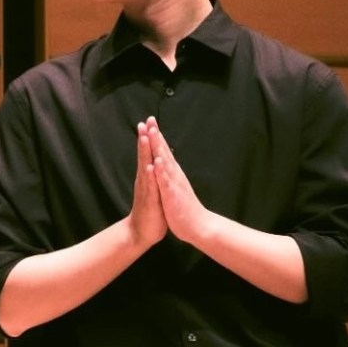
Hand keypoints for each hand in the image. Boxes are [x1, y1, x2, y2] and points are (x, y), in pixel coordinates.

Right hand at [128, 119, 167, 247]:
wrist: (141, 233)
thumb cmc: (150, 211)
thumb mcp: (154, 190)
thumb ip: (154, 176)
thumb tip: (156, 162)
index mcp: (148, 177)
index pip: (149, 153)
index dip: (149, 137)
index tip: (149, 121)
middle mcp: (144, 180)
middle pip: (145, 155)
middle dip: (145, 138)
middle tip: (144, 122)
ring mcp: (146, 189)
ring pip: (145, 167)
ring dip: (144, 153)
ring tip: (144, 138)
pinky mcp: (149, 200)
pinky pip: (150, 186)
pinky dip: (150, 176)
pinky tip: (150, 167)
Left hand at [144, 117, 209, 243]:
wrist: (198, 227)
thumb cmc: (184, 209)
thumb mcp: (174, 188)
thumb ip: (170, 176)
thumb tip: (167, 163)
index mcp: (173, 174)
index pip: (163, 152)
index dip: (157, 137)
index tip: (149, 122)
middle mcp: (175, 176)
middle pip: (164, 152)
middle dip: (157, 135)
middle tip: (150, 119)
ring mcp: (174, 185)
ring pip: (165, 163)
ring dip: (159, 149)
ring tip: (152, 133)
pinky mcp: (173, 197)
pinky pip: (166, 183)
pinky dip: (162, 173)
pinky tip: (157, 162)